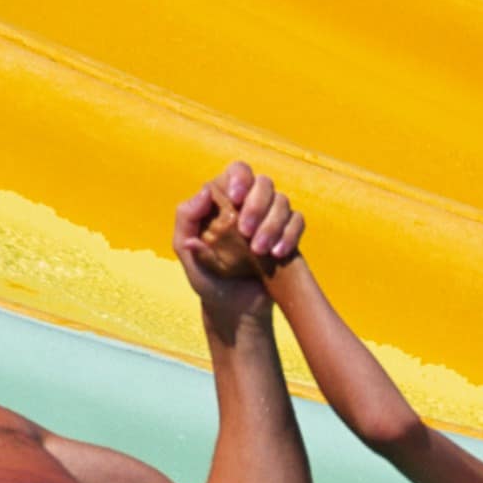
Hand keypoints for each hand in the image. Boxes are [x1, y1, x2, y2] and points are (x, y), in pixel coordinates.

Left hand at [175, 161, 304, 304]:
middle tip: (246, 233)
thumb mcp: (185, 252)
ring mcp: (271, 219)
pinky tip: (277, 254)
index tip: (234, 199)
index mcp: (224, 200)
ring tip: (259, 251)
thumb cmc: (208, 280)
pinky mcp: (288, 235)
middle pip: (263, 183)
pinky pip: (298, 221)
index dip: (240, 178)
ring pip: (283, 201)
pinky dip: (290, 235)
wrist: (236, 311)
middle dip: (257, 205)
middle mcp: (250, 204)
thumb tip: (204, 193)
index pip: (238, 171)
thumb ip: (186, 220)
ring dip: (273, 224)